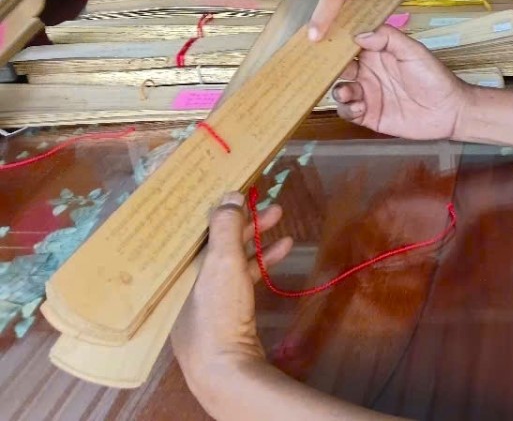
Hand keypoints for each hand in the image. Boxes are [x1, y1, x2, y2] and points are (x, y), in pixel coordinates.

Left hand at [171, 192, 291, 395]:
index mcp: (179, 270)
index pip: (198, 231)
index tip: (240, 192)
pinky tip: (282, 252)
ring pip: (231, 261)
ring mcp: (207, 302)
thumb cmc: (218, 313)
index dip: (220, 210)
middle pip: (216, 244)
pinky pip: (242, 280)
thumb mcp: (221, 264)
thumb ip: (225, 228)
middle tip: (270, 204)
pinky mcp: (227, 316)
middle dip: (244, 223)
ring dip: (256, 240)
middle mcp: (188, 284)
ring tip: (280, 221)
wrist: (227, 370)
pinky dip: (260, 264)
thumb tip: (230, 195)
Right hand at [333, 27, 472, 139]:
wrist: (449, 110)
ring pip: (340, 90)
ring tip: (350, 92)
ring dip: (339, 91)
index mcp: (376, 53)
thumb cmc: (434, 77)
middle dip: (329, 68)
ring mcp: (368, 94)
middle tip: (325, 69)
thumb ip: (388, 39)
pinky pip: (348, 112)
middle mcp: (368, 72)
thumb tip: (359, 34)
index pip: (349, 44)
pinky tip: (360, 107)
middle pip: (339, 68)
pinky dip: (348, 109)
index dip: (336, 42)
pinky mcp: (369, 116)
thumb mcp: (413, 51)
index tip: (323, 39)